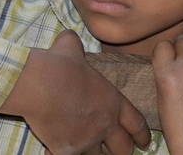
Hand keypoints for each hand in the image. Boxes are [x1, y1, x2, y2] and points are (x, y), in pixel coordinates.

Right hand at [0, 30, 150, 154]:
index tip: (144, 142)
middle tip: (121, 150)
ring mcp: (87, 139)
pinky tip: (61, 152)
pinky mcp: (68, 150)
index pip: (136, 123)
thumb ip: (75, 46)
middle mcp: (105, 123)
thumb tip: (69, 38)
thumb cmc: (58, 64)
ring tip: (92, 152)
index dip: (142, 134)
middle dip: (123, 150)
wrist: (38, 83)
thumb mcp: (71, 47)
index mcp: (112, 101)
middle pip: (123, 147)